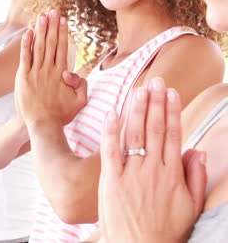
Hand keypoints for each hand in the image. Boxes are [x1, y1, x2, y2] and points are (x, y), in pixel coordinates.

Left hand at [15, 10, 86, 127]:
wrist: (42, 125)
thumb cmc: (62, 115)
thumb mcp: (80, 101)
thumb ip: (82, 85)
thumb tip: (74, 72)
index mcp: (62, 73)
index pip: (63, 48)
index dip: (63, 33)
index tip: (63, 20)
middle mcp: (49, 69)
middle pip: (51, 43)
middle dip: (52, 25)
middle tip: (53, 10)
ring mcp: (36, 72)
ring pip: (39, 46)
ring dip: (41, 30)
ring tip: (42, 16)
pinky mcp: (24, 77)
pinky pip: (25, 57)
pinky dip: (26, 44)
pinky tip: (28, 32)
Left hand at [98, 78, 206, 242]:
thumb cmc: (167, 229)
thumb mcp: (191, 206)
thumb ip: (196, 177)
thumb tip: (198, 150)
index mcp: (172, 173)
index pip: (173, 134)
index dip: (172, 110)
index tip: (171, 92)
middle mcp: (152, 169)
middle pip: (155, 128)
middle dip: (156, 102)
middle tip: (156, 81)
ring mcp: (131, 174)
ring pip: (135, 134)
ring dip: (137, 109)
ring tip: (139, 89)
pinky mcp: (111, 181)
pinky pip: (110, 151)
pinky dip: (111, 131)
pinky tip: (112, 112)